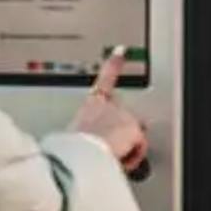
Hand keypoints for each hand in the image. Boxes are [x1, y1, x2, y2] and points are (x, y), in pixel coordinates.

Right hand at [74, 49, 152, 180]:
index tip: (121, 50)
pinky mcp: (134, 128)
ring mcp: (124, 116)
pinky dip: (133, 155)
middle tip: (112, 149)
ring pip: (133, 137)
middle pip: (126, 119)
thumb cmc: (71, 152)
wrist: (79, 157)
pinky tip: (122, 160)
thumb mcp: (73, 136)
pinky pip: (138, 148)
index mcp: (90, 105)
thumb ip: (85, 132)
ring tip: (109, 157)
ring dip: (126, 149)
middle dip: (124, 133)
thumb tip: (80, 144)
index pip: (104, 80)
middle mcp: (109, 106)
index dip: (113, 64)